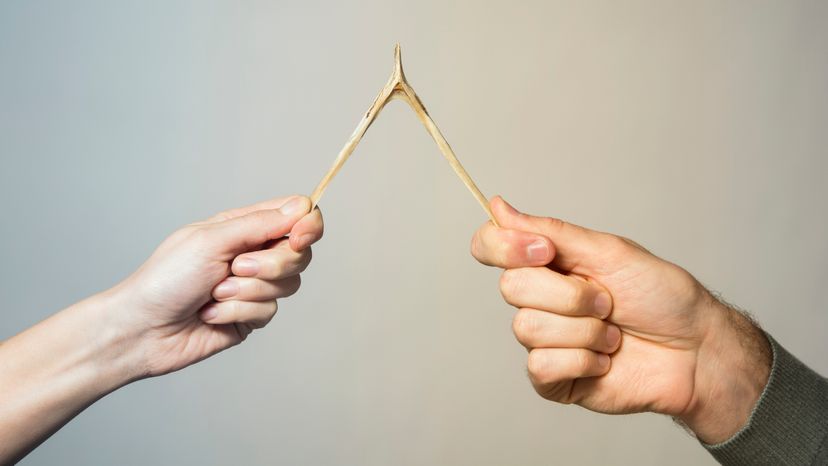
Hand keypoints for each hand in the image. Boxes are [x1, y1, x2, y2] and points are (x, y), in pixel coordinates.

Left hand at [108, 195, 323, 376]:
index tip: (299, 237)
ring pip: (288, 285)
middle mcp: (253, 253)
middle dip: (270, 264)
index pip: (295, 215)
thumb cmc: (166, 279)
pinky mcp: (250, 315)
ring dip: (247, 292)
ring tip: (214, 293)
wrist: (143, 330)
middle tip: (236, 268)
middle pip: (299, 253)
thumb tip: (302, 207)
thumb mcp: (212, 241)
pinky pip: (269, 312)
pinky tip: (211, 313)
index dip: (307, 225)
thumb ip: (260, 223)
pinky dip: (237, 312)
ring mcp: (254, 286)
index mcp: (243, 226)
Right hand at [471, 197, 770, 442]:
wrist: (697, 350)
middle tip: (607, 300)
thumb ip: (551, 231)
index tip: (546, 251)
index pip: (491, 245)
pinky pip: (540, 366)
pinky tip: (605, 361)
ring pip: (527, 327)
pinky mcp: (553, 379)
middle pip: (512, 287)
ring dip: (584, 330)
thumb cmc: (662, 296)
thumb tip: (499, 207)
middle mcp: (539, 299)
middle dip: (569, 294)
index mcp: (548, 262)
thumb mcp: (608, 251)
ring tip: (613, 335)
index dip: (505, 247)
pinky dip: (583, 360)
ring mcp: (544, 340)